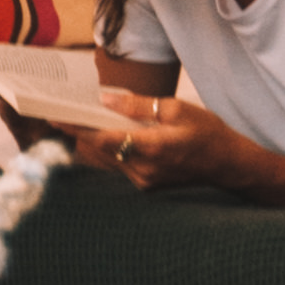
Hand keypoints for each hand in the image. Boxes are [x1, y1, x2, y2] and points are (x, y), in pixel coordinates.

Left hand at [65, 94, 239, 196]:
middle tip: (59, 115)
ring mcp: (145, 181)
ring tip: (75, 122)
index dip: (76, 128)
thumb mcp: (176, 108)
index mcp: (152, 147)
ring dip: (93, 143)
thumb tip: (106, 99)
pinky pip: (121, 166)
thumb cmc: (206, 131)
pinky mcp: (147, 185)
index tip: (55, 117)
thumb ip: (138, 105)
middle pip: (100, 151)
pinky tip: (104, 135)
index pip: (102, 139)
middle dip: (80, 134)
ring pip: (108, 160)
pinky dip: (110, 151)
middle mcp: (144, 169)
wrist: (228, 164)